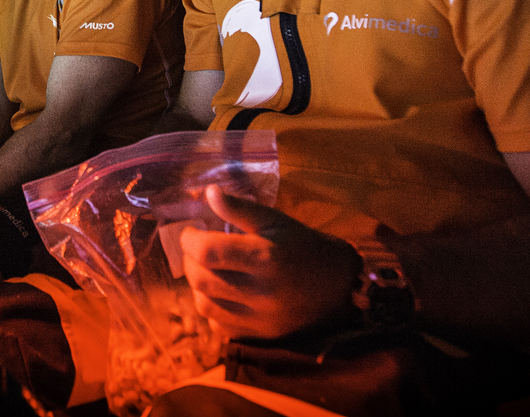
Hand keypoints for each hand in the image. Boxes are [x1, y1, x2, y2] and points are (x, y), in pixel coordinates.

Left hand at [179, 185, 360, 340]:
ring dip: (197, 285)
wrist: (340, 287)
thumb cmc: (303, 246)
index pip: (207, 251)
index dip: (189, 239)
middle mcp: (261, 291)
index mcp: (266, 257)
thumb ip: (240, 208)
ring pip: (204, 304)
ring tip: (206, 269)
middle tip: (196, 249)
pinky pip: (219, 325)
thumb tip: (208, 193)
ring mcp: (260, 318)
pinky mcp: (260, 336)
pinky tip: (220, 292)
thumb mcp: (276, 221)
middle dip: (189, 260)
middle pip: (201, 278)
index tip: (191, 232)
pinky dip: (212, 307)